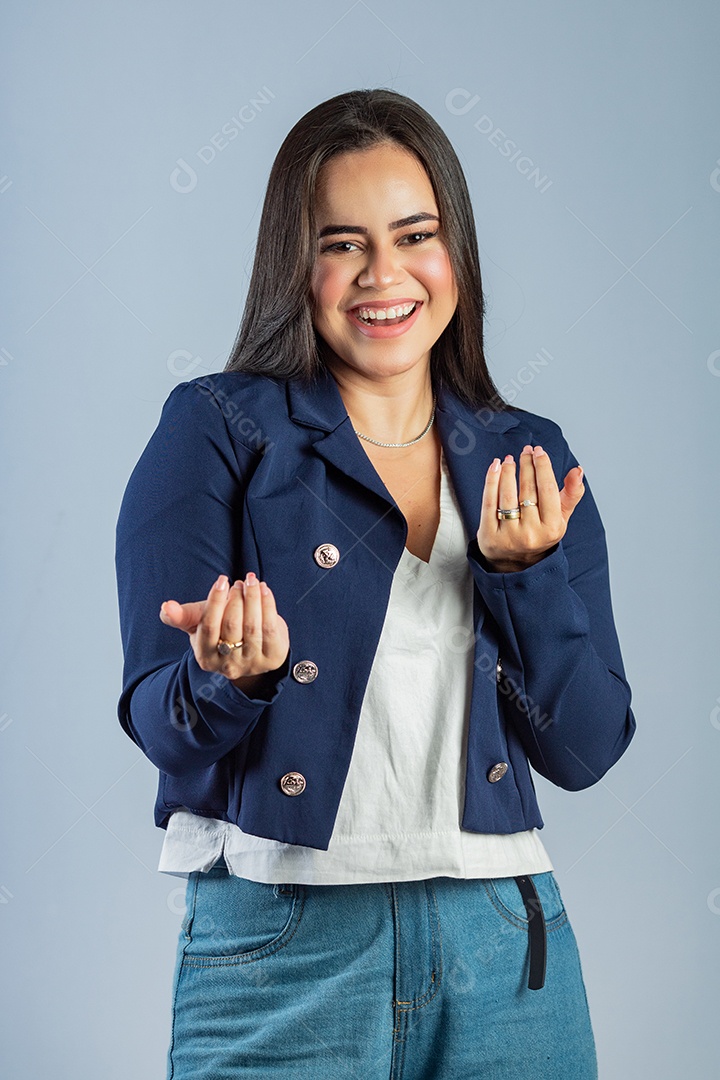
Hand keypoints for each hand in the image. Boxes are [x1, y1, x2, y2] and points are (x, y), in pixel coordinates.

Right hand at [159, 572, 289, 687]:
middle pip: (232, 625)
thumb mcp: (199, 622)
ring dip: (252, 598)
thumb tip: (165, 607)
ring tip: (250, 582)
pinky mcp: (272, 658)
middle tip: (238, 583)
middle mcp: (228, 665)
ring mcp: (252, 663)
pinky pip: (271, 628)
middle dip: (236, 598)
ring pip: (253, 626)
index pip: (208, 626)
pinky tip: (263, 590)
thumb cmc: (220, 629)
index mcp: (205, 657)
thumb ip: (181, 615)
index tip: (222, 580)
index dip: (215, 601)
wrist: (250, 648)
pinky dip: (268, 605)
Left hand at [477, 444, 584, 571]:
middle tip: (525, 451)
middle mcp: (531, 534)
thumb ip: (571, 494)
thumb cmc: (540, 533)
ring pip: (507, 494)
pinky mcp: (489, 536)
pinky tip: (495, 467)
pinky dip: (491, 481)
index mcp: (552, 528)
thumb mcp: (560, 517)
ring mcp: (509, 536)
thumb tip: (578, 470)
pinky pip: (489, 502)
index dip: (542, 467)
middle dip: (526, 465)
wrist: (516, 562)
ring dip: (508, 471)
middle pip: (527, 490)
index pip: (547, 489)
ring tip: (510, 459)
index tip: (538, 451)